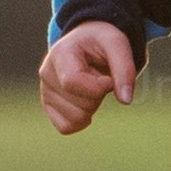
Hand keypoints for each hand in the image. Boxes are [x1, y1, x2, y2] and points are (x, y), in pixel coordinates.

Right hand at [39, 20, 140, 134]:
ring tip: (90, 86)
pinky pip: (66, 127)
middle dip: (98, 96)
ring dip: (92, 106)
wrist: (88, 43)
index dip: (97, 87)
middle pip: (78, 105)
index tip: (109, 78)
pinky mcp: (48, 106)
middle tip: (98, 77)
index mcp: (60, 52)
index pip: (72, 82)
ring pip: (74, 119)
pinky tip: (86, 103)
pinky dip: (82, 120)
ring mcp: (45, 91)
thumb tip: (126, 100)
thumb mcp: (117, 45)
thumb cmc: (102, 42)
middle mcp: (46, 72)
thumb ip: (124, 70)